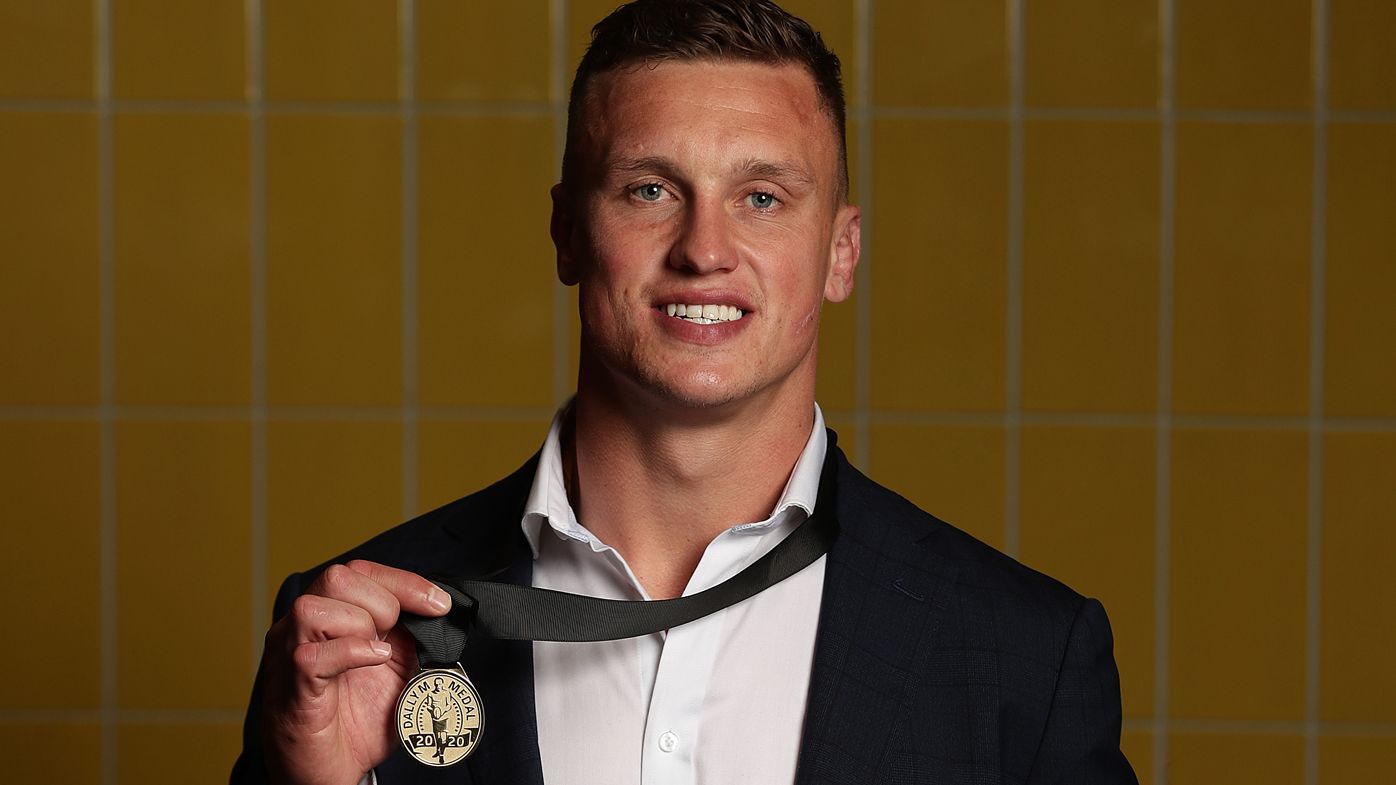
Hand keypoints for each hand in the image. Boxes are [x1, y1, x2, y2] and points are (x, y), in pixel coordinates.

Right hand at [260, 560, 451, 784]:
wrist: (328, 773)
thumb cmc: (353, 722)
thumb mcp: (395, 669)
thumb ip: (407, 636)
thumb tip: (435, 611)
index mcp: (326, 618)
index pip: (359, 572)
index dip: (403, 582)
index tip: (438, 603)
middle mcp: (300, 630)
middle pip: (336, 578)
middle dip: (382, 601)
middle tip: (394, 638)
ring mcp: (289, 657)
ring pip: (314, 608)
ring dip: (359, 626)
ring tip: (376, 655)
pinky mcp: (293, 689)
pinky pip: (311, 656)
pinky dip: (351, 652)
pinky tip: (373, 662)